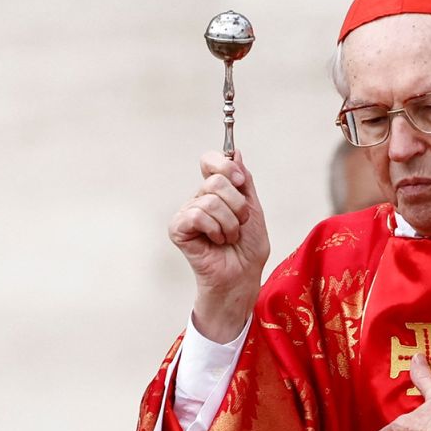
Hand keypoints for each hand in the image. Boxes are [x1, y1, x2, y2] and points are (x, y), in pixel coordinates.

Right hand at [168, 150, 269, 342]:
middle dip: (237, 206)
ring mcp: (186, 214)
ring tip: (229, 238)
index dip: (226, 167)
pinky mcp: (178, 229)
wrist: (242, 277)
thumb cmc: (247, 248)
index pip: (210, 160)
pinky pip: (197, 215)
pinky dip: (215, 230)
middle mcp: (198, 199)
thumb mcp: (253, 208)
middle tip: (240, 224)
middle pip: (216, 181)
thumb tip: (236, 152)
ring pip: (210, 201)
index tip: (242, 183)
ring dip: (229, 224)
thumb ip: (244, 181)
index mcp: (214, 191)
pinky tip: (216, 242)